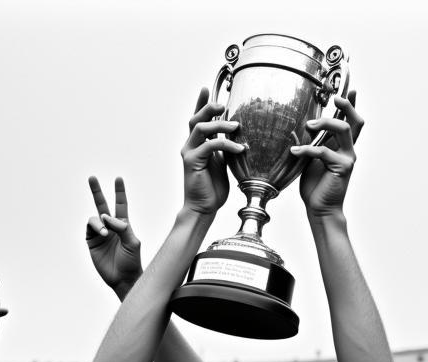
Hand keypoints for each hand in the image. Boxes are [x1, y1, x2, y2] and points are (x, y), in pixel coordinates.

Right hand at [86, 176, 142, 295]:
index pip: (121, 205)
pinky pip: (90, 228)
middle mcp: (110, 227)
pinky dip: (95, 226)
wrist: (123, 279)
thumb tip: (107, 217)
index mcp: (123, 225)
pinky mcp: (92, 242)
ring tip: (105, 232)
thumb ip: (122, 227)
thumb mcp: (133, 242)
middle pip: (103, 205)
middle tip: (92, 178)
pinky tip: (102, 233)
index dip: (119, 192)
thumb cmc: (132, 261)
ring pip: (95, 217)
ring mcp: (100, 234)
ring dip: (100, 222)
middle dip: (97, 191)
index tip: (118, 178)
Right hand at [181, 88, 243, 217]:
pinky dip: (225, 144)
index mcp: (197, 144)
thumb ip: (224, 148)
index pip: (198, 119)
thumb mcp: (222, 163)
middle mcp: (190, 146)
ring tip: (236, 126)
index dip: (201, 102)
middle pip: (196, 118)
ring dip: (219, 124)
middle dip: (209, 107)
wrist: (204, 208)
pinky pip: (209, 146)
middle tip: (224, 104)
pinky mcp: (191, 162)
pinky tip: (239, 148)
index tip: (207, 88)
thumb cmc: (213, 188)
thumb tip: (237, 134)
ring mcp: (189, 153)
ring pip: (201, 128)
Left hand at [293, 92, 362, 217]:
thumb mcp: (312, 159)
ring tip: (308, 125)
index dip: (351, 104)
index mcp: (342, 146)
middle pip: (355, 121)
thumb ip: (313, 142)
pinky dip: (308, 149)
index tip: (348, 88)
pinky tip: (294, 151)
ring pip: (343, 129)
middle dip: (346, 105)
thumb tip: (304, 125)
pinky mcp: (343, 167)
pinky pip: (324, 151)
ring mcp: (348, 158)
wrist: (319, 208)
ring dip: (325, 123)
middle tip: (333, 99)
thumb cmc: (315, 186)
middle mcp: (348, 150)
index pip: (350, 121)